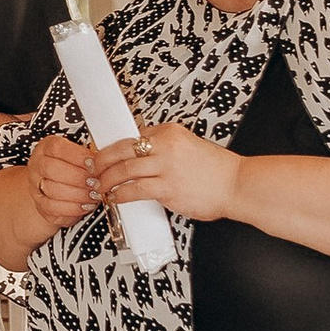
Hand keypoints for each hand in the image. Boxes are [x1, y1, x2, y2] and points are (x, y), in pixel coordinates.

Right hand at [24, 134, 102, 231]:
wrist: (56, 188)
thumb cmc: (70, 169)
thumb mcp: (78, 157)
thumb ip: (87, 158)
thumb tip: (101, 164)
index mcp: (46, 148)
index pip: (57, 147)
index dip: (77, 156)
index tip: (93, 163)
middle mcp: (37, 165)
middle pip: (52, 169)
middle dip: (78, 177)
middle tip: (95, 182)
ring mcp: (36, 186)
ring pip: (53, 190)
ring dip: (78, 194)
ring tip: (93, 195)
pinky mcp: (40, 205)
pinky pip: (53, 208)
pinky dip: (73, 208)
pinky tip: (85, 205)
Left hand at [86, 121, 241, 222]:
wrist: (237, 185)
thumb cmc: (217, 171)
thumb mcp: (190, 146)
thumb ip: (166, 149)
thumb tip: (143, 156)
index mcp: (170, 132)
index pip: (133, 136)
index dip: (113, 147)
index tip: (103, 154)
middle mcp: (166, 146)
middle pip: (121, 149)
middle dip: (100, 159)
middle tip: (92, 167)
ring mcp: (166, 167)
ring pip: (123, 169)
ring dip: (106, 179)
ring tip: (99, 186)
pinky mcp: (167, 188)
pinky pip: (134, 190)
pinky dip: (120, 194)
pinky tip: (115, 197)